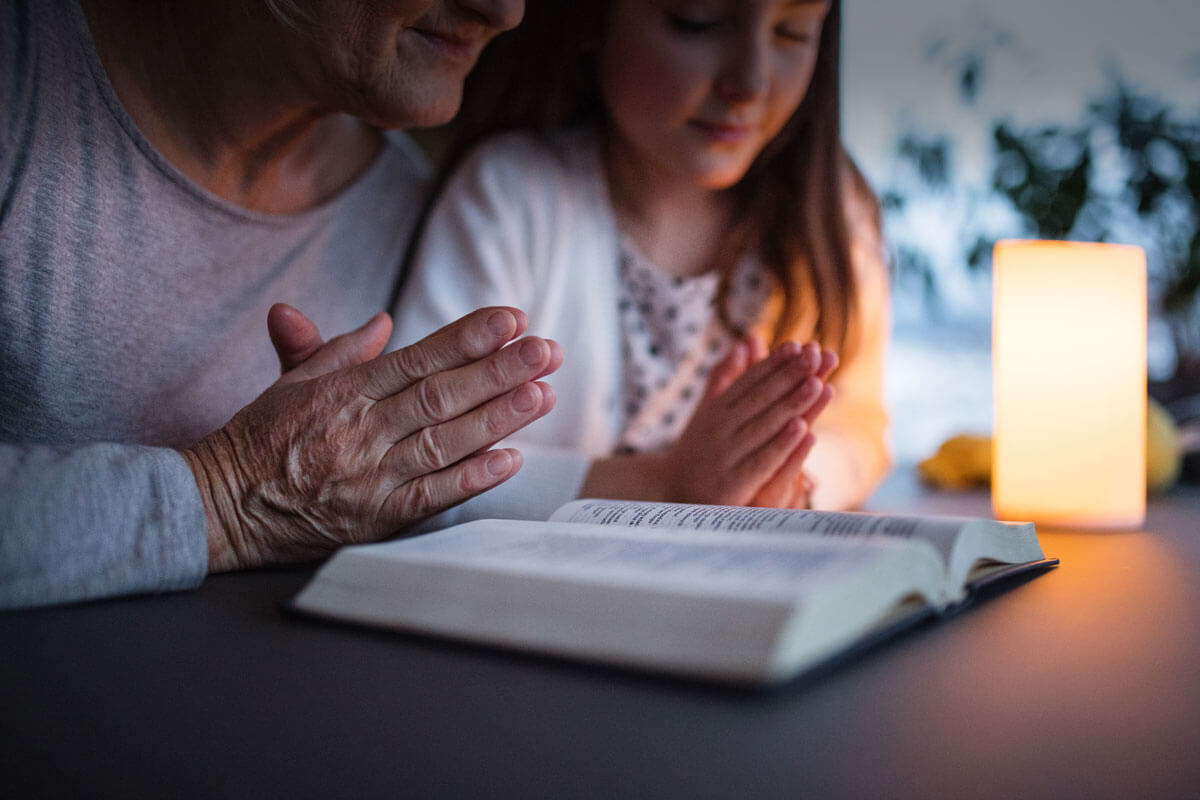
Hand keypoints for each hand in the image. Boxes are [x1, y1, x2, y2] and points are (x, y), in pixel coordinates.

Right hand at [183, 306, 562, 571]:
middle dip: (499, 370)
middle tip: (546, 350)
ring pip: (444, 442)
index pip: (417, 358)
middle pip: (441, 396)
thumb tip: (383, 320)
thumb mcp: (291, 383)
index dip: (467, 338)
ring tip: (542, 393)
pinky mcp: (375, 518)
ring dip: (498, 418)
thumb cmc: (260, 440)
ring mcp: (370, 477)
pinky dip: (471, 479)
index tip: (511, 319)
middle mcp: (360, 430)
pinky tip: (511, 459)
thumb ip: (339, 350)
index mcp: (343, 391)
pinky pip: (429, 497)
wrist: (221, 507)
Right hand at [581, 336, 834, 505]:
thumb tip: (749, 340)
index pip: (749, 381)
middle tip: (816, 355)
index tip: (798, 345)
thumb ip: (727, 375)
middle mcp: (720, 428)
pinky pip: (762, 460)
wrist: (669, 493)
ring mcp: (726, 454)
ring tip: (816, 383)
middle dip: (789, 376)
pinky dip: (782, 444)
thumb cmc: (697, 449)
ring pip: (764, 425)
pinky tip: (803, 429)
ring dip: (791, 404)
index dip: (774, 363)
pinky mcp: (734, 483)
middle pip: (760, 398)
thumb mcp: (708, 408)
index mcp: (717, 409)